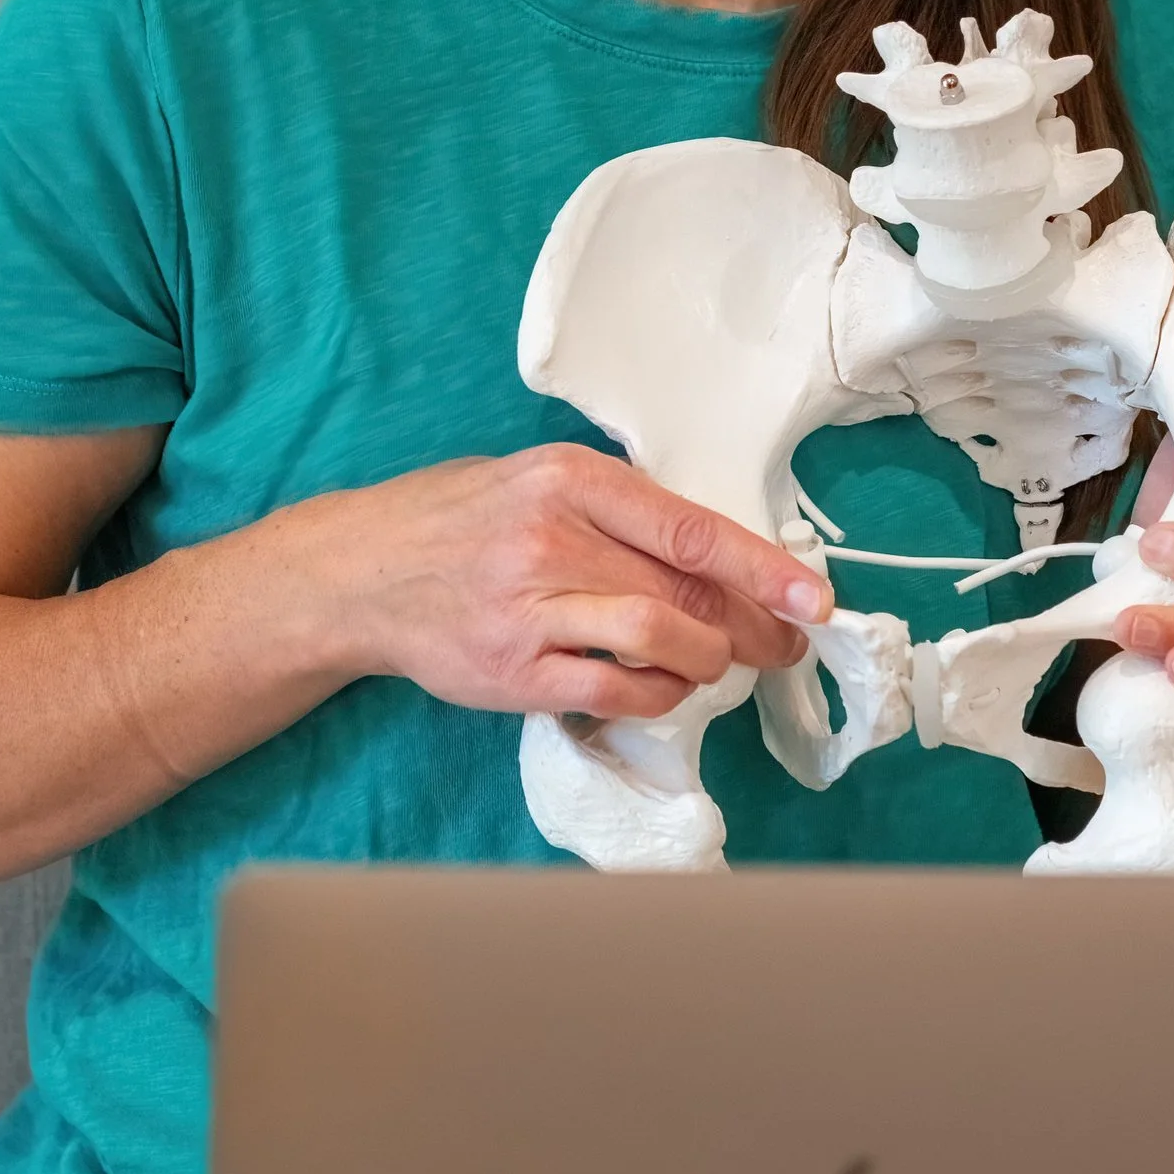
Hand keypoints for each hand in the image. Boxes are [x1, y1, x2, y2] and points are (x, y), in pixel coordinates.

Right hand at [265, 443, 831, 725]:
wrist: (361, 573)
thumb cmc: (459, 521)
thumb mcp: (535, 478)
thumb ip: (616, 507)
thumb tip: (716, 549)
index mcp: (569, 479)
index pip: (691, 528)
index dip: (762, 568)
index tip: (811, 597)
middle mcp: (552, 538)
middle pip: (686, 590)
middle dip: (753, 625)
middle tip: (783, 644)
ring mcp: (531, 608)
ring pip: (658, 639)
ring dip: (707, 661)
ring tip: (717, 664)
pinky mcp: (514, 671)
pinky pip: (613, 691)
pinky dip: (656, 695)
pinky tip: (662, 687)